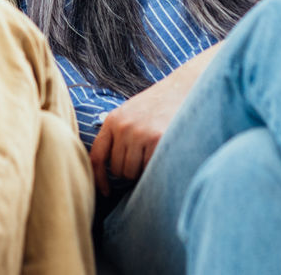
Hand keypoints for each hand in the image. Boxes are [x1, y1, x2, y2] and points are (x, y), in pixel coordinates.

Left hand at [88, 74, 190, 195]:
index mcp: (113, 120)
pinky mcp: (158, 140)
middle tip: (145, 158)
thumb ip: (118, 135)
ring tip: (154, 152)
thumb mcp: (130, 114)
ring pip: (133, 172)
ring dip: (143, 171)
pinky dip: (157, 167)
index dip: (99, 178)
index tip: (106, 191)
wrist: (183, 88)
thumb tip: (110, 172)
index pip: (97, 156)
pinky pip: (151, 168)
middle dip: (130, 171)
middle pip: (118, 169)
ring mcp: (140, 133)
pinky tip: (164, 152)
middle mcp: (123, 127)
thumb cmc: (157, 106)